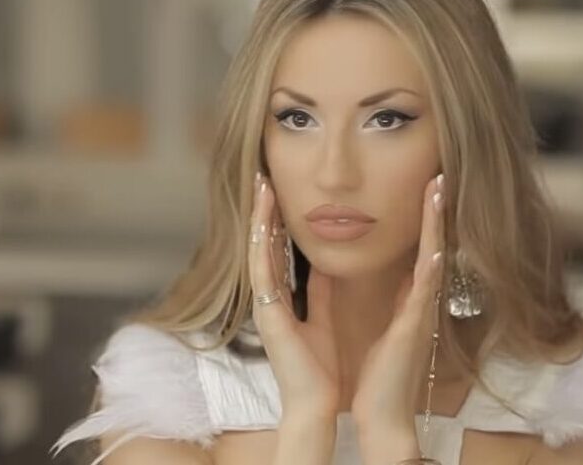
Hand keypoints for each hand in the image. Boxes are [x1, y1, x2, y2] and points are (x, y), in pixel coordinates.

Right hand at [248, 172, 340, 417]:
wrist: (315, 402)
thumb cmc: (318, 367)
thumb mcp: (322, 318)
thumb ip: (319, 292)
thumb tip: (323, 265)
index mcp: (280, 300)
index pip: (276, 252)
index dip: (275, 222)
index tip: (278, 193)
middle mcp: (267, 298)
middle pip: (263, 246)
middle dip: (264, 212)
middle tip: (265, 180)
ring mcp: (263, 305)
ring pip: (259, 252)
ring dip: (260, 220)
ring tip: (262, 188)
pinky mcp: (267, 313)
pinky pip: (263, 272)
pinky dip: (263, 245)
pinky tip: (265, 221)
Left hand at [350, 174, 445, 457]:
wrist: (382, 414)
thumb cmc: (381, 375)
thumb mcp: (379, 324)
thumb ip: (388, 297)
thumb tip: (383, 271)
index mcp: (408, 301)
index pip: (418, 251)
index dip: (423, 221)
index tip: (425, 190)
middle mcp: (419, 302)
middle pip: (432, 247)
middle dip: (434, 213)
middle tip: (437, 178)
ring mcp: (420, 314)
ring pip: (432, 260)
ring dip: (436, 227)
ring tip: (438, 193)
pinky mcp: (413, 329)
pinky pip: (423, 293)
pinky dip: (431, 270)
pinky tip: (437, 248)